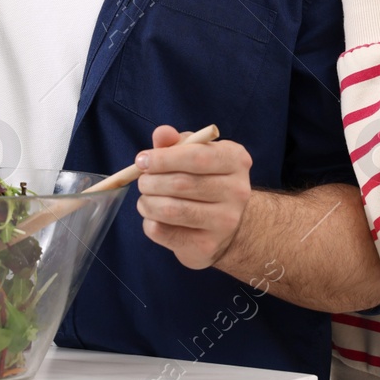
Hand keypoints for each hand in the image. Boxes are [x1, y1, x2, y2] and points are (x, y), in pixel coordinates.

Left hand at [135, 125, 252, 269]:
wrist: (225, 223)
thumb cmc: (204, 179)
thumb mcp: (194, 153)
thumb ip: (175, 142)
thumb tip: (161, 134)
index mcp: (235, 160)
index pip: (197, 156)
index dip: (164, 158)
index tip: (142, 160)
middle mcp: (237, 191)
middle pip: (181, 184)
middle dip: (151, 181)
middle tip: (142, 181)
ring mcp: (225, 221)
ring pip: (171, 210)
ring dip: (147, 202)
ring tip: (145, 199)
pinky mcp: (207, 245)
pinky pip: (164, 232)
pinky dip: (150, 222)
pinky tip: (155, 217)